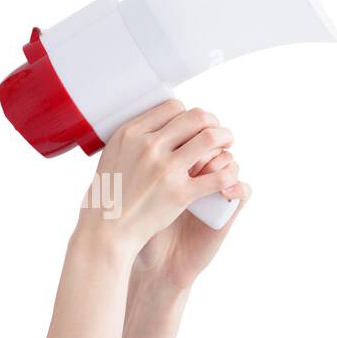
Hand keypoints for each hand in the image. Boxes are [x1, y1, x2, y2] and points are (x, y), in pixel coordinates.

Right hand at [76, 100, 239, 261]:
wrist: (106, 230)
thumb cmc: (108, 197)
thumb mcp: (112, 156)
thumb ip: (133, 139)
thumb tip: (156, 126)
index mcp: (131, 134)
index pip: (173, 107)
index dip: (188, 115)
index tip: (192, 126)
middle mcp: (148, 147)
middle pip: (195, 118)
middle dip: (212, 122)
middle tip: (216, 133)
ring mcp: (165, 170)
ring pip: (210, 139)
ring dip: (225, 139)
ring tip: (226, 146)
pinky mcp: (179, 194)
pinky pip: (217, 176)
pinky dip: (229, 173)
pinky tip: (229, 175)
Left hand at [131, 145, 249, 292]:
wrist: (156, 264)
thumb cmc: (141, 228)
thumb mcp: (136, 195)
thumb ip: (136, 168)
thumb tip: (131, 137)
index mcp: (179, 163)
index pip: (189, 132)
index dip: (183, 131)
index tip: (169, 143)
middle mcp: (200, 174)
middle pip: (211, 140)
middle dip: (204, 141)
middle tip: (188, 158)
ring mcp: (216, 191)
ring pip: (230, 160)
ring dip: (220, 161)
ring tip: (202, 173)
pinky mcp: (228, 211)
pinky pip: (244, 190)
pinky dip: (236, 186)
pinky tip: (223, 191)